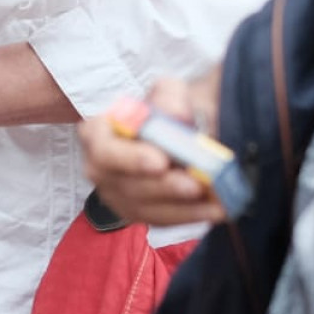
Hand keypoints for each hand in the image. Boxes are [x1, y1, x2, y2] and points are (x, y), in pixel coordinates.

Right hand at [79, 72, 227, 226]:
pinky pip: (162, 221)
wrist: (174, 136)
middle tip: (196, 184)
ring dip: (183, 207)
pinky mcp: (137, 213)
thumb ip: (170, 97)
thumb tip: (176, 114)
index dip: (130, 159)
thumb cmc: (163, 113)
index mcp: (97, 133)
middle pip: (127, 185)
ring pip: (147, 209)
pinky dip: (191, 216)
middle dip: (164, 187)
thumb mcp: (167, 93)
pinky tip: (215, 209)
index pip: (104, 150)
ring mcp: (116, 195)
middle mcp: (99, 168)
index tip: (161, 160)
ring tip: (216, 200)